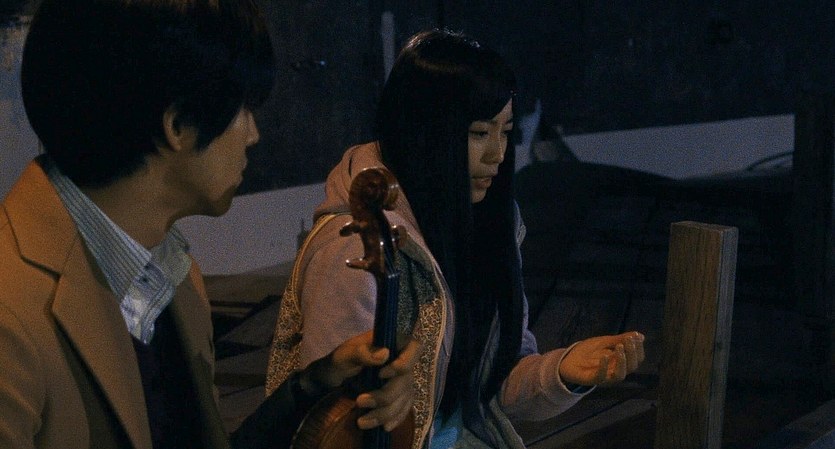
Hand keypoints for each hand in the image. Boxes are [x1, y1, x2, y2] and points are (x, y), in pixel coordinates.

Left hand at [304, 330, 420, 430]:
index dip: (404, 362)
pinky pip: (404, 408)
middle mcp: (401, 361)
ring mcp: (402, 380)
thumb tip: (384, 354)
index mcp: (392, 343)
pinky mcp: (398, 396)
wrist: (333, 379)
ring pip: (404, 398)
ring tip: (362, 421)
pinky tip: (384, 427)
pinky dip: (395, 418)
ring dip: (385, 413)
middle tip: (360, 401)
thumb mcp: (345, 354)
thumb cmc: (339, 361)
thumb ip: (362, 353)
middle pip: (406, 380)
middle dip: (384, 396)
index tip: (381, 374)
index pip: (414, 348)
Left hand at [558, 331, 644, 386]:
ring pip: (620, 376)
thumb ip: (620, 339)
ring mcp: (605, 377)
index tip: (635, 337)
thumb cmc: (588, 352)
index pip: (637, 359)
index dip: (639, 349)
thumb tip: (640, 335)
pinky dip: (604, 367)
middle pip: (632, 367)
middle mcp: (616, 371)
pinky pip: (601, 377)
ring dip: (622, 362)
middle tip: (626, 341)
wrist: (567, 359)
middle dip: (632, 353)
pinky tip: (604, 356)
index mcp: (620, 362)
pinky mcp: (592, 379)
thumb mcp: (604, 342)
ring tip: (619, 348)